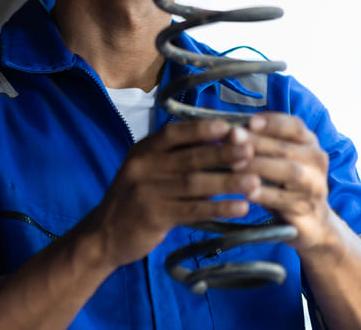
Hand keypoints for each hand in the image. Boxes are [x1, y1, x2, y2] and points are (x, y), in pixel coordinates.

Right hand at [87, 119, 260, 266]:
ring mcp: (146, 191)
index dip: (201, 129)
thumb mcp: (145, 170)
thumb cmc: (134, 198)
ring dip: (227, 182)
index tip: (229, 126)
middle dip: (222, 153)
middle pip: (188, 157)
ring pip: (193, 184)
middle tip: (251, 150)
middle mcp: (143, 167)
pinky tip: (239, 208)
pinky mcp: (153, 216)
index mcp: (143, 151)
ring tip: (255, 181)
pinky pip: (192, 210)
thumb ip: (171, 157)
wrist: (105, 234)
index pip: (173, 133)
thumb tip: (217, 142)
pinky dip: (218, 208)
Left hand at [241, 112, 335, 252]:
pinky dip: (266, 195)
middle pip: (287, 149)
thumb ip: (260, 141)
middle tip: (233, 137)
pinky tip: (248, 191)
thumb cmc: (284, 181)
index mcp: (309, 143)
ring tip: (235, 164)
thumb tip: (229, 127)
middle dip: (258, 142)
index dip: (272, 122)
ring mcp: (314, 187)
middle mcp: (315, 162)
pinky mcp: (306, 209)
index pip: (294, 126)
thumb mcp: (277, 157)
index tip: (250, 121)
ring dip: (260, 166)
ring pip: (290, 172)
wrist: (311, 220)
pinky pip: (285, 201)